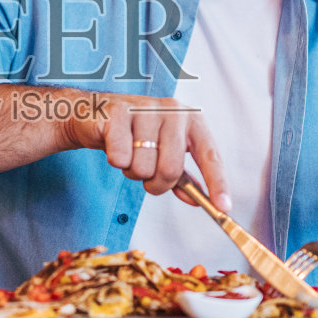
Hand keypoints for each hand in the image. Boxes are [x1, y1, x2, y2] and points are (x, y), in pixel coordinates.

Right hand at [63, 92, 229, 209]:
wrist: (94, 113)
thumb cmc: (134, 134)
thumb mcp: (164, 152)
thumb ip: (182, 177)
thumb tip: (198, 200)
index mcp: (191, 120)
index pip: (210, 155)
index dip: (218, 183)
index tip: (223, 207)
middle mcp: (173, 111)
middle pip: (171, 169)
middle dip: (155, 183)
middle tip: (146, 175)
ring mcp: (146, 110)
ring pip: (144, 167)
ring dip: (133, 172)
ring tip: (129, 154)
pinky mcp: (119, 114)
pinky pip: (121, 158)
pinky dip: (116, 161)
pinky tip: (114, 147)